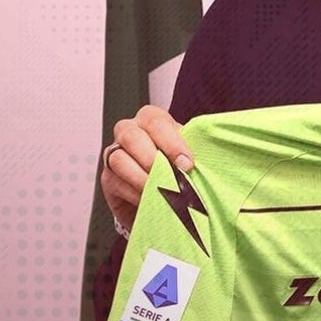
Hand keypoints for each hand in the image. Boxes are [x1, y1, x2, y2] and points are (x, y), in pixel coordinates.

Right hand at [100, 105, 193, 231]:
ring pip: (119, 159)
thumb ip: (195, 150)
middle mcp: (129, 132)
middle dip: (153, 158)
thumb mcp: (188, 155)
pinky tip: (150, 199)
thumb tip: (211, 157)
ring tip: (162, 191)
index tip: (187, 163)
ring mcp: (115, 154)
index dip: (171, 141)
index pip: (155, 120)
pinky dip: (134, 192)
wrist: (163, 194)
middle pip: (131, 135)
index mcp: (151, 120)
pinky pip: (115, 181)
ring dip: (143, 178)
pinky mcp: (108, 178)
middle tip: (172, 178)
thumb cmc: (178, 168)